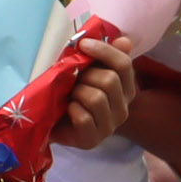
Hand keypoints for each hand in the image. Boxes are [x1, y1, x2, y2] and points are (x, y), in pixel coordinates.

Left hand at [51, 34, 137, 151]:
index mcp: (126, 90)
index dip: (104, 50)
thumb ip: (106, 55)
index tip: (83, 44)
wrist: (54, 121)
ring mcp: (109, 127)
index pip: (124, 65)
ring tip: (71, 95)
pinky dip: (72, 109)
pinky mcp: (92, 140)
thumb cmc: (73, 92)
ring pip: (96, 98)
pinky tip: (68, 109)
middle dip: (87, 75)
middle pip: (110, 80)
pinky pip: (83, 117)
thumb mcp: (88, 70)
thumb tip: (125, 41)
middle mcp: (123, 110)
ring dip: (77, 92)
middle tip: (75, 79)